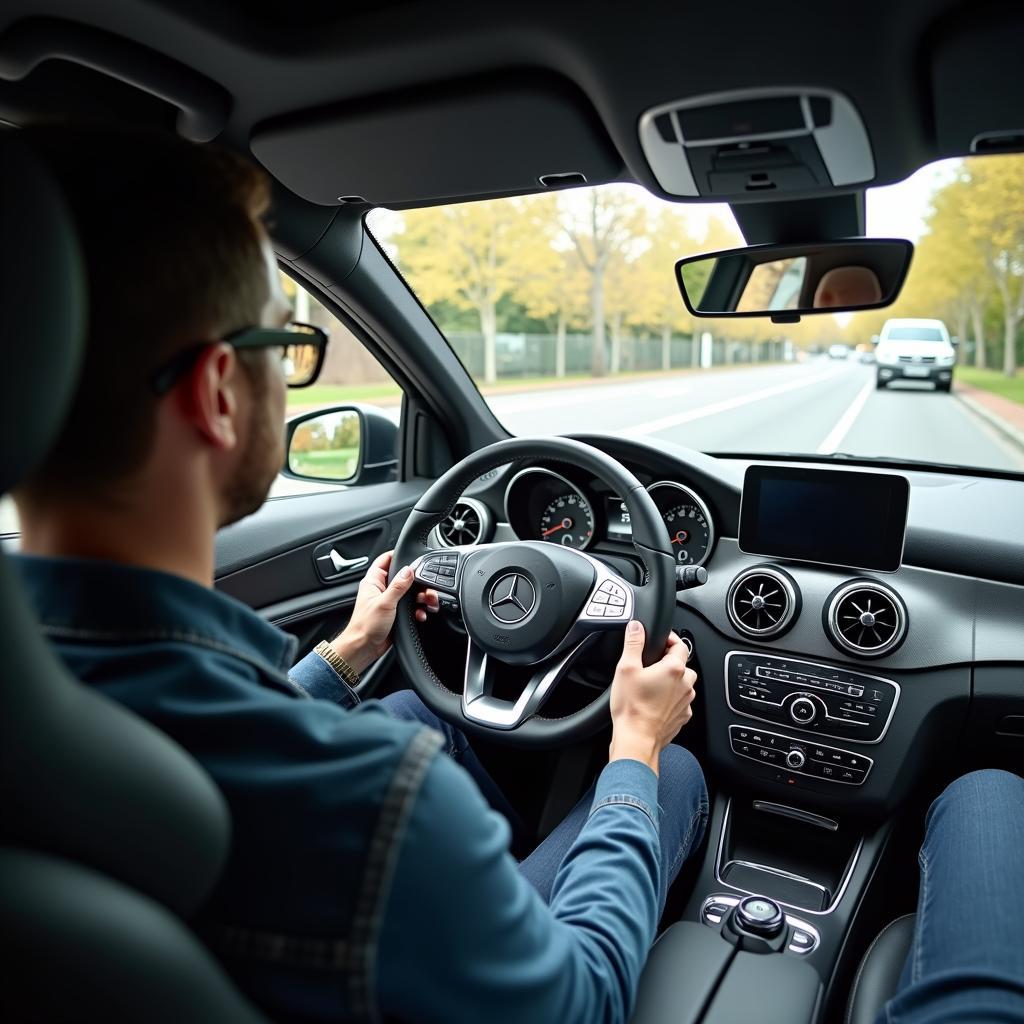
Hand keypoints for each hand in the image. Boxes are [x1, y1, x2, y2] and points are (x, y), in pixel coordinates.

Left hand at [330, 551, 438, 673]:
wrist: (363, 648)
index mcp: (374, 582)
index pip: (385, 560)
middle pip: (403, 577)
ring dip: (421, 598)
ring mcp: (389, 602)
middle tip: (427, 586)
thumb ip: (398, 585)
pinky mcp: (395, 614)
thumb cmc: (365, 626)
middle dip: (417, 582)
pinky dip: (418, 610)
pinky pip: (411, 607)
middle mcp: (381, 590)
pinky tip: (421, 614)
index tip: (412, 557)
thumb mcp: (384, 602)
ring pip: (410, 593)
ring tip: (429, 601)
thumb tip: (409, 570)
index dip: (398, 556)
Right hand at [608, 620, 695, 774]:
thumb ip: (633, 642)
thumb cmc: (632, 707)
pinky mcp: (683, 716)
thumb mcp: (626, 668)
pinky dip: (671, 698)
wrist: (637, 739)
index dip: (668, 639)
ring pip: (683, 683)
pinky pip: (680, 700)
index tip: (659, 640)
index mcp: (674, 669)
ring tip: (651, 684)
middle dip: (668, 661)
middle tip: (650, 664)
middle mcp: (685, 684)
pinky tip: (654, 701)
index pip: (680, 644)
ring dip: (671, 680)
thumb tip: (637, 626)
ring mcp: (686, 702)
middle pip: (682, 664)